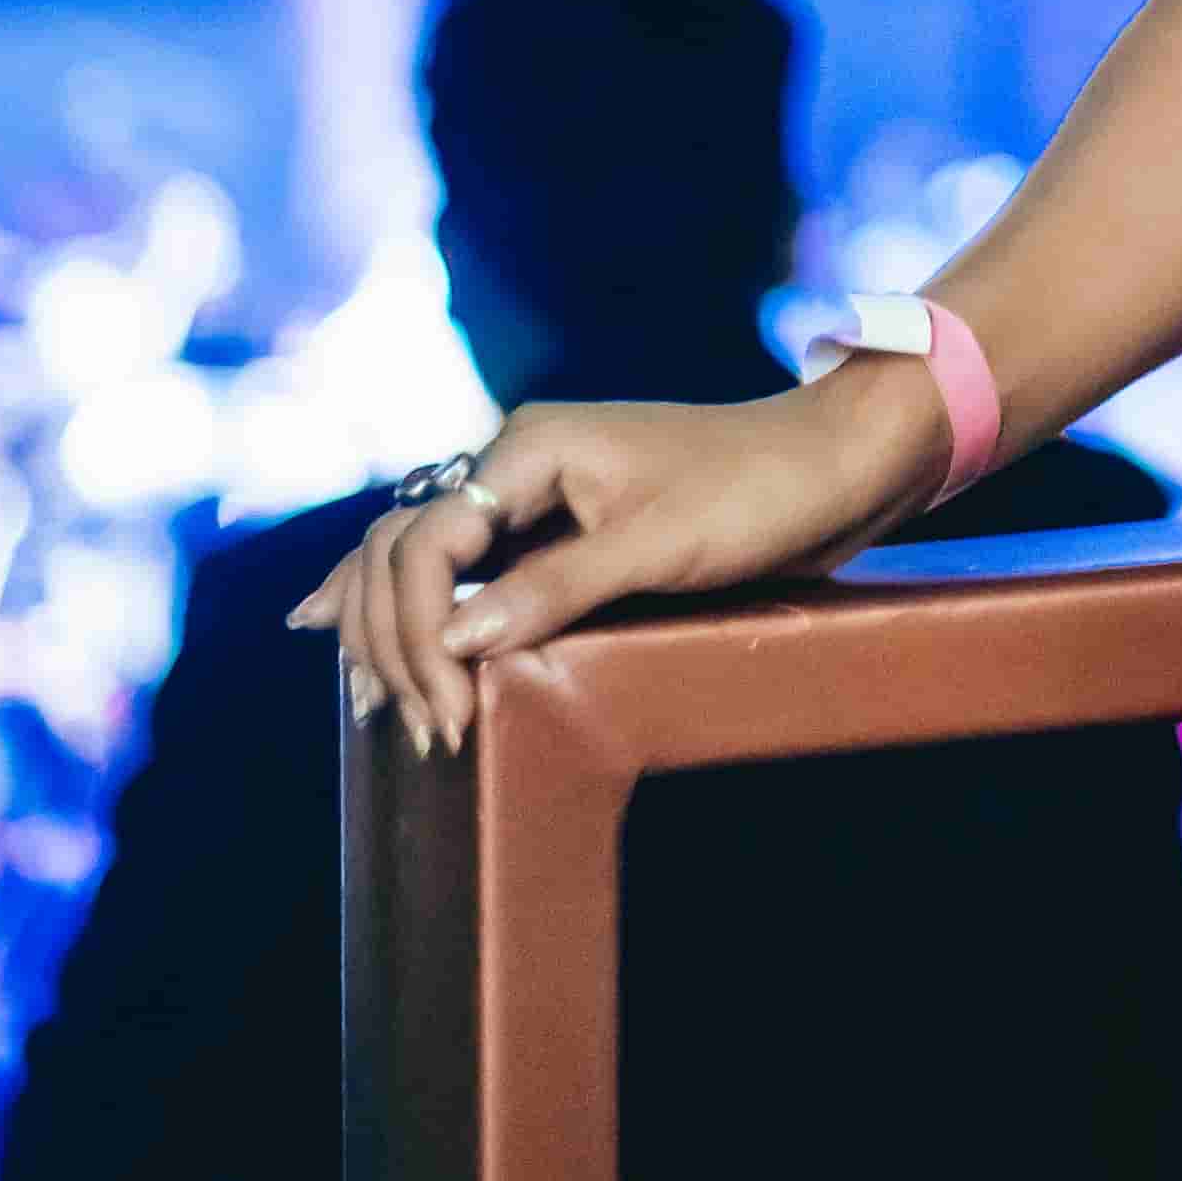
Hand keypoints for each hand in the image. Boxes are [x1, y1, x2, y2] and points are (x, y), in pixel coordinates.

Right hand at [289, 356, 952, 761]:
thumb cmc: (760, 492)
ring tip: (382, 711)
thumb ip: (557, 588)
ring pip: (418, 559)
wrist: (834, 464)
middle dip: (396, 642)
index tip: (449, 714)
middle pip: (400, 550)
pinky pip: (459, 568)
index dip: (418, 632)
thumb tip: (454, 640)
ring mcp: (531, 497)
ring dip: (394, 632)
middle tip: (426, 733)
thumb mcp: (663, 545)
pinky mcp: (556, 531)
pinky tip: (348, 628)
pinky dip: (412, 607)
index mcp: (528, 447)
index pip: (423, 544)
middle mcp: (514, 464)